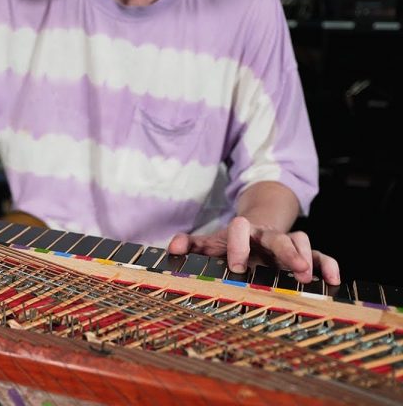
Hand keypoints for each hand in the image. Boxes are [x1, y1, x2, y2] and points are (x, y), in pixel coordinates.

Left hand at [167, 216, 339, 284]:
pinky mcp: (304, 253)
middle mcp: (267, 235)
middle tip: (293, 268)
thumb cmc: (231, 241)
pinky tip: (333, 281)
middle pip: (277, 236)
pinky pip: (321, 254)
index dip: (238, 245)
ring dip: (306, 256)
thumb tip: (172, 248)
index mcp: (243, 231)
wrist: (256, 224)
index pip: (241, 229)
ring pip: (301, 240)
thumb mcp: (210, 242)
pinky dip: (328, 264)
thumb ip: (192, 244)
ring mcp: (287, 243)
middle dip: (285, 251)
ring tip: (308, 275)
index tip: (237, 267)